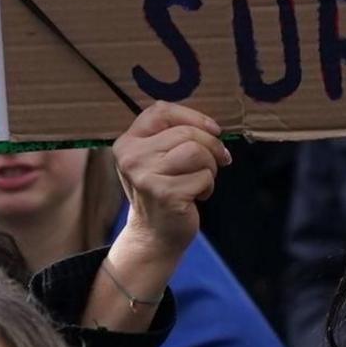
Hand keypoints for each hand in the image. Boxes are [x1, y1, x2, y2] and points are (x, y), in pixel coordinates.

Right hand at [92, 104, 226, 333]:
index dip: (193, 117)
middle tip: (218, 160)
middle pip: (185, 133)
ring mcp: (145, 176)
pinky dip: (208, 186)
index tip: (213, 130)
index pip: (161, 111)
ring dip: (210, 166)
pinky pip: (203, 177)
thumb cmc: (162, 191)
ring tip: (203, 179)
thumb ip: (173, 136)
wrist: (154, 235)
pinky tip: (195, 197)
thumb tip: (212, 128)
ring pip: (196, 152)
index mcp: (127, 142)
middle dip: (210, 146)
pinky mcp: (165, 194)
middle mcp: (131, 156)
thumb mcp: (156, 158)